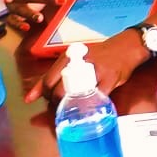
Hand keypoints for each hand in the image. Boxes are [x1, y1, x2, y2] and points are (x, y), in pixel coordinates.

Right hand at [1, 0, 59, 30]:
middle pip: (19, 2)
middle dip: (29, 9)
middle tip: (39, 15)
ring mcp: (13, 6)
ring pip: (16, 13)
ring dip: (24, 19)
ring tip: (37, 19)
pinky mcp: (17, 14)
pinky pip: (15, 21)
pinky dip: (19, 25)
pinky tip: (27, 27)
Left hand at [25, 30, 148, 102]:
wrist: (125, 48)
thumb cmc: (98, 55)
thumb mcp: (74, 59)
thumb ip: (54, 75)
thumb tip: (31, 96)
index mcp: (68, 57)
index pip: (48, 80)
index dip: (44, 94)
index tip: (46, 100)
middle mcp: (79, 63)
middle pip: (59, 90)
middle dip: (57, 103)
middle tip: (62, 106)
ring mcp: (95, 71)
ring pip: (75, 95)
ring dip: (71, 106)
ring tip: (73, 107)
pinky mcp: (109, 79)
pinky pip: (96, 97)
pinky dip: (90, 106)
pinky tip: (89, 108)